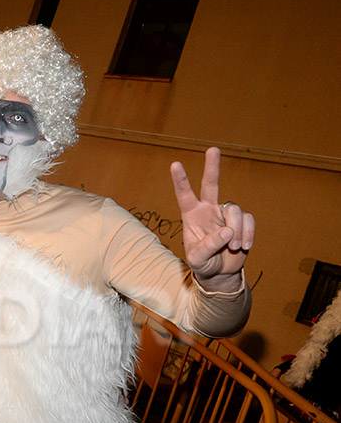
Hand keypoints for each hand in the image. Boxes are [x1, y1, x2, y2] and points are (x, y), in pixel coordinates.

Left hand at [170, 147, 254, 289]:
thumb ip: (208, 246)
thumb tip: (227, 232)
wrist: (220, 273)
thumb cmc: (203, 263)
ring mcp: (225, 214)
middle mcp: (208, 210)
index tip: (175, 164)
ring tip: (233, 247)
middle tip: (213, 149)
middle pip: (210, 184)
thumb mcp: (197, 259)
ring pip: (234, 210)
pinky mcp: (242, 221)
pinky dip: (247, 234)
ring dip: (236, 230)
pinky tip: (244, 246)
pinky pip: (248, 220)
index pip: (184, 195)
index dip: (180, 180)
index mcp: (191, 215)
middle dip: (212, 167)